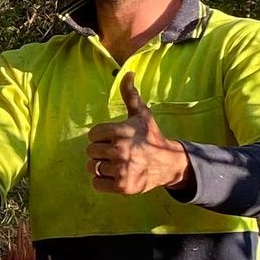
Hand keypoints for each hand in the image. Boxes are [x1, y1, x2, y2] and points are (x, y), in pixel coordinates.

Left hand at [87, 79, 191, 197]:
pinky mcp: (122, 186)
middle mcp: (121, 150)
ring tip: (114, 164)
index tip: (112, 139)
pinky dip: (102, 181)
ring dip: (100, 167)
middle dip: (100, 152)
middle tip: (115, 152)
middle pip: (91, 151)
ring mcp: (121, 169)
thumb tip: (128, 73)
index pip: (93, 134)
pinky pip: (96, 183)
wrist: (168, 164)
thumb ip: (130, 95)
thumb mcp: (142, 115)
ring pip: (92, 167)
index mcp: (122, 131)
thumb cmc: (151, 136)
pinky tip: (114, 175)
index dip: (100, 137)